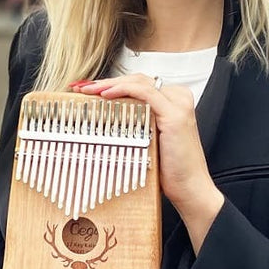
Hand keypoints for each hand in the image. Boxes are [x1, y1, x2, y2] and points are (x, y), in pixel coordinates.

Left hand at [74, 76, 222, 234]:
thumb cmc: (168, 169)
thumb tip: (102, 117)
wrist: (189, 189)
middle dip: (104, 82)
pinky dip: (123, 90)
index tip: (84, 89)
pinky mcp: (175, 115)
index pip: (135, 84)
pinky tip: (105, 94)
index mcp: (170, 101)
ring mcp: (177, 104)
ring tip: (86, 89)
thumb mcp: (145, 140)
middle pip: (135, 80)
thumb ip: (132, 124)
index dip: (109, 83)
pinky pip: (145, 93)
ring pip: (137, 83)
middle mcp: (176, 98)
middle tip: (79, 87)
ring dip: (108, 84)